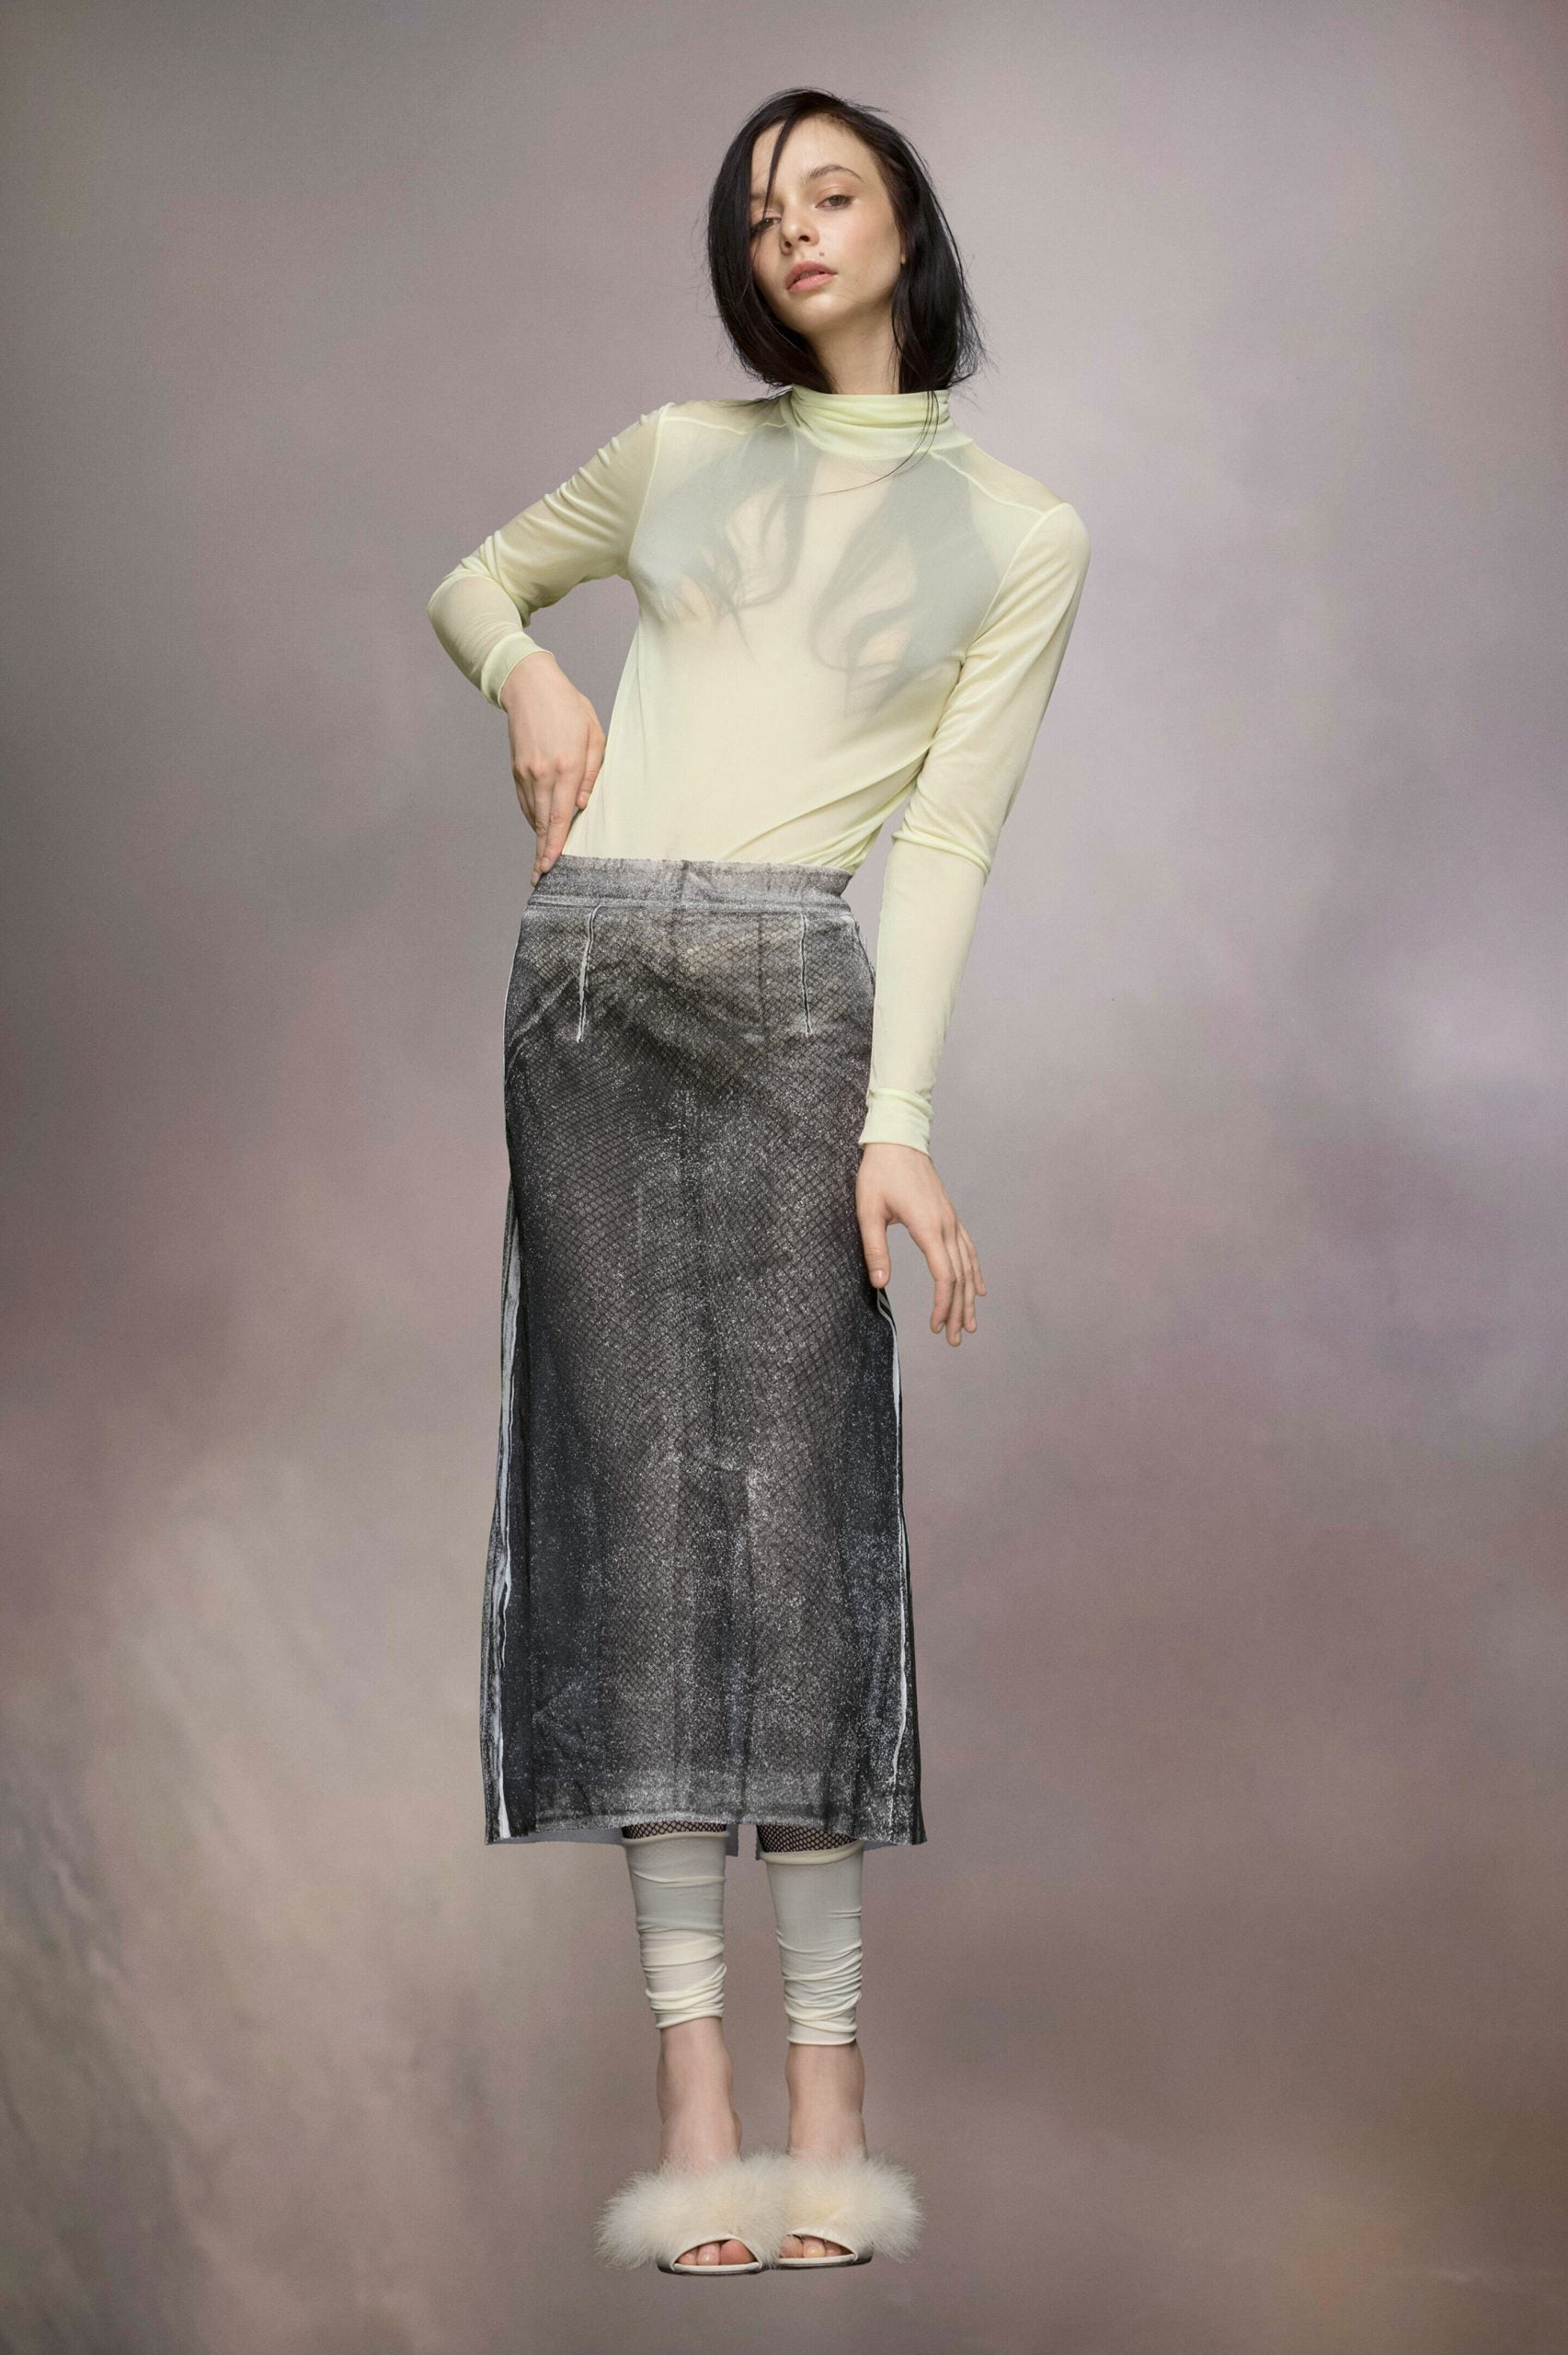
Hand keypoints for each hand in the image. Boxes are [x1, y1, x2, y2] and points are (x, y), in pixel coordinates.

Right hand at [498, 651, 606, 882]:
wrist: (529, 687)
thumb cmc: (569, 708)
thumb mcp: (594, 735)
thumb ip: (592, 772)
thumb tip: (581, 805)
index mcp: (566, 766)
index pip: (561, 816)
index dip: (554, 845)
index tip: (549, 866)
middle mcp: (542, 773)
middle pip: (543, 823)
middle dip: (542, 852)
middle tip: (540, 876)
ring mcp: (526, 773)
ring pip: (533, 815)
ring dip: (539, 837)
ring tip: (542, 859)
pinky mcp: (517, 770)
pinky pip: (526, 802)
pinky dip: (535, 817)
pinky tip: (542, 828)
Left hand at [856, 1142, 986, 1346]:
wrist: (897, 1140)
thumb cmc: (878, 1173)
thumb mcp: (867, 1211)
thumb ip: (874, 1248)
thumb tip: (880, 1284)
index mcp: (928, 1227)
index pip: (944, 1276)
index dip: (943, 1305)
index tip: (936, 1327)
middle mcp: (946, 1226)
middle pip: (960, 1277)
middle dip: (958, 1311)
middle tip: (955, 1339)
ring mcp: (951, 1221)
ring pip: (968, 1267)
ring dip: (969, 1298)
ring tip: (969, 1325)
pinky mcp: (949, 1216)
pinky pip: (969, 1250)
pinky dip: (975, 1273)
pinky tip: (979, 1289)